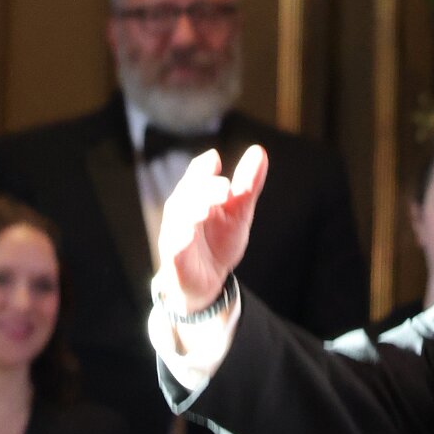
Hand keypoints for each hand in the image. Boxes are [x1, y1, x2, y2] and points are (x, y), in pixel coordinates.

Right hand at [153, 144, 268, 315]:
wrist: (208, 282)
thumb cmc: (218, 242)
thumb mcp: (238, 213)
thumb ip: (247, 185)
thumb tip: (260, 151)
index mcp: (196, 195)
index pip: (196, 175)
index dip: (203, 167)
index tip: (214, 159)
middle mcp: (182, 211)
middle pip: (187, 192)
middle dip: (203, 188)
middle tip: (226, 188)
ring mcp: (175, 233)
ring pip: (178, 217)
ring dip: (192, 210)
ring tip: (209, 208)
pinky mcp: (174, 257)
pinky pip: (174, 246)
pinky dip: (181, 238)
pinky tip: (191, 232)